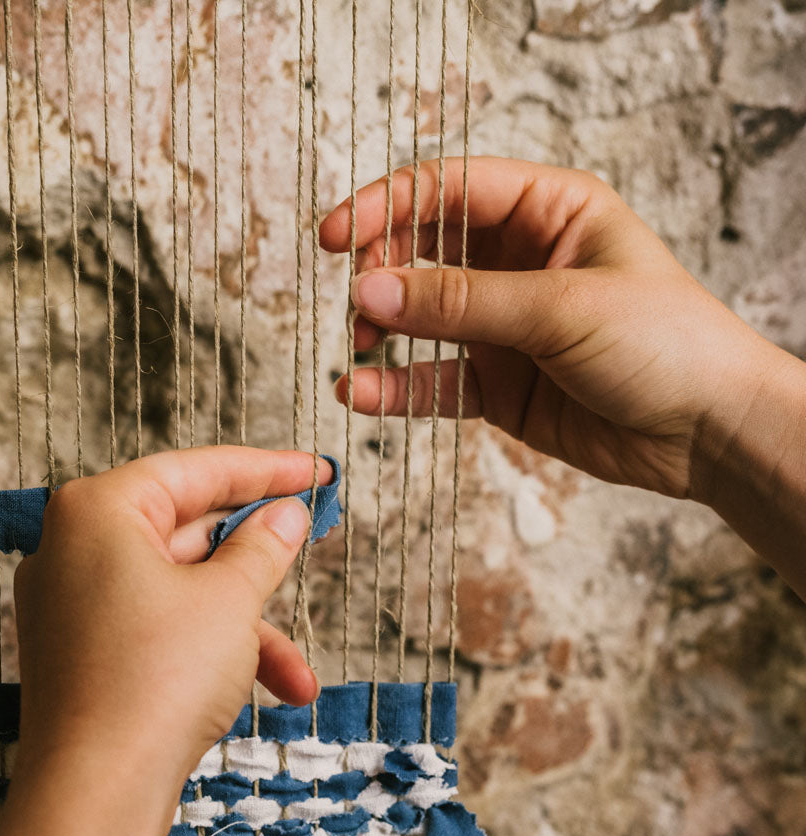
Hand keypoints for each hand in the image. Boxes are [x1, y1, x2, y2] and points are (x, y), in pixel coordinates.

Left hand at [13, 447, 328, 788]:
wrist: (97, 791)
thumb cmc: (153, 683)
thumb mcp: (229, 602)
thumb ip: (262, 548)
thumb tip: (285, 516)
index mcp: (97, 512)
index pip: (193, 470)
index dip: (265, 470)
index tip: (315, 471)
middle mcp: (73, 552)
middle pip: (185, 533)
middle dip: (258, 560)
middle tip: (312, 545)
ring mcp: (73, 607)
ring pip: (181, 594)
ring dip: (247, 629)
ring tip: (299, 674)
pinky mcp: (84, 657)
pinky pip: (160, 633)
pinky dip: (212, 654)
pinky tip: (267, 692)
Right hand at [320, 156, 793, 500]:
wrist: (708, 432)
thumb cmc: (668, 343)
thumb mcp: (562, 308)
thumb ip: (462, 302)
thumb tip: (372, 289)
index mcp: (548, 212)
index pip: (449, 190)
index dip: (388, 207)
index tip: (338, 238)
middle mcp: (520, 264)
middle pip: (424, 251)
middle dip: (380, 271)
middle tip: (356, 300)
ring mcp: (506, 327)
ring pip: (421, 320)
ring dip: (382, 330)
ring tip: (360, 346)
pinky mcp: (500, 386)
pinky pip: (434, 382)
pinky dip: (397, 389)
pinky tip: (362, 394)